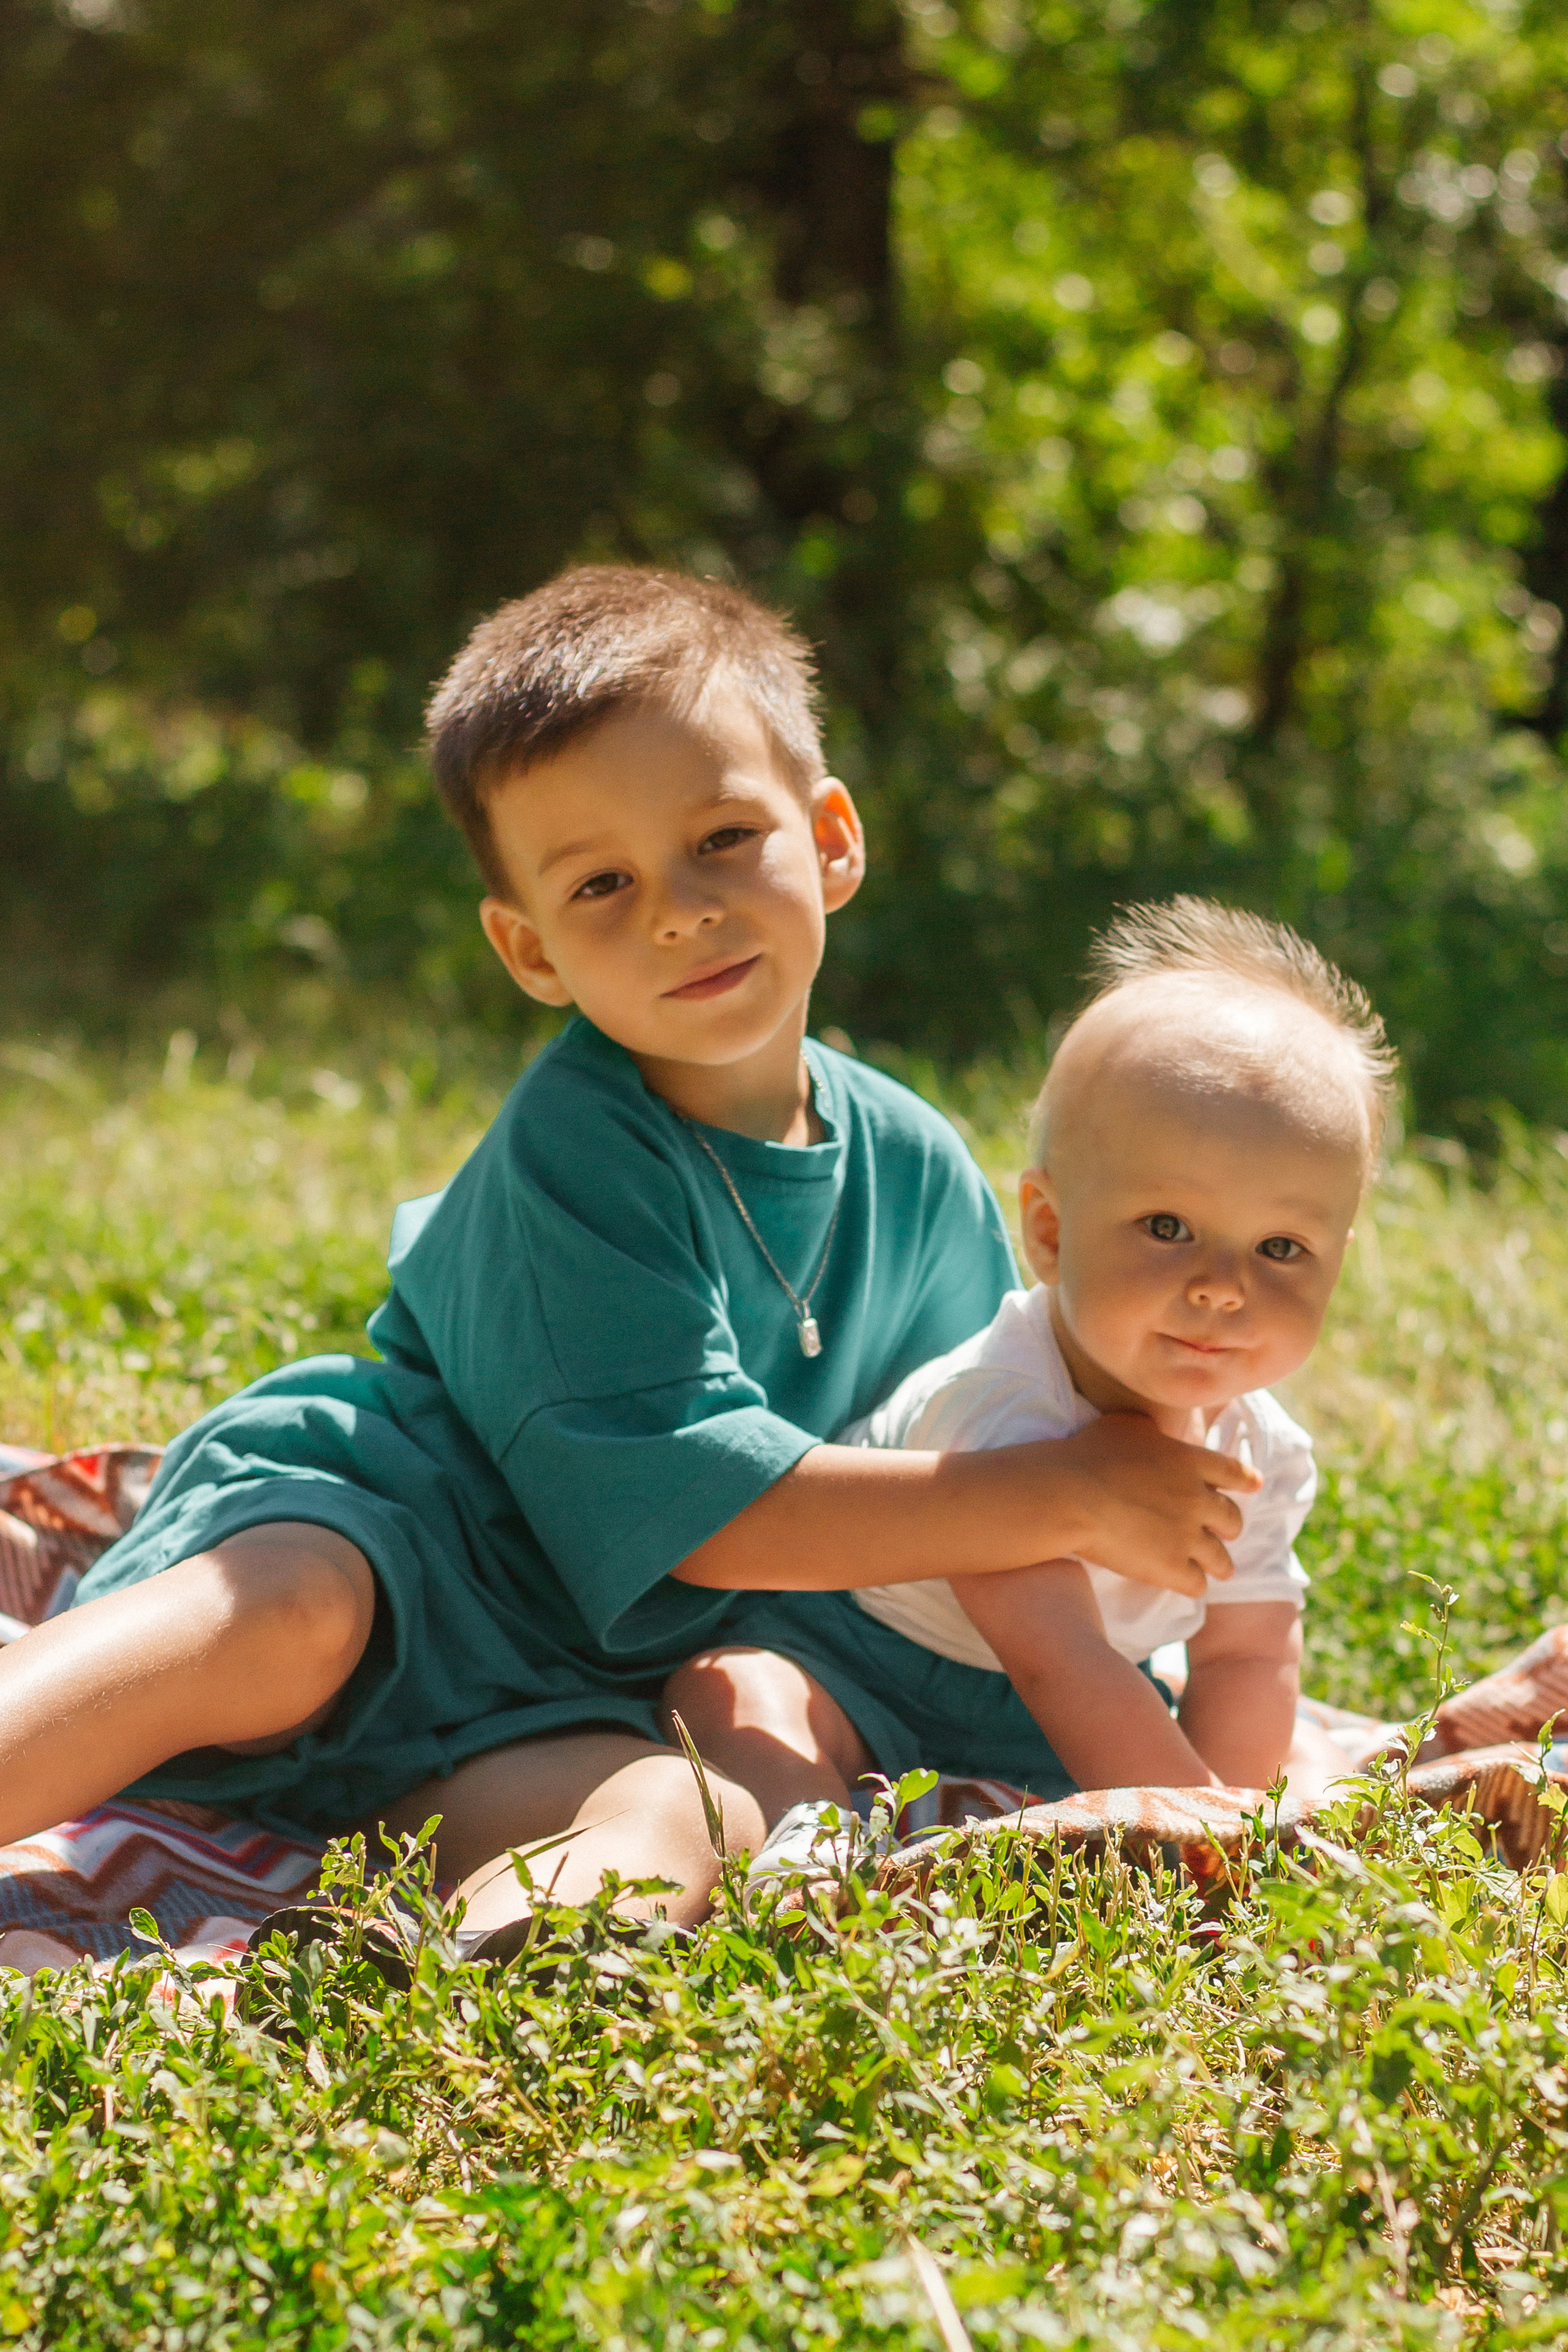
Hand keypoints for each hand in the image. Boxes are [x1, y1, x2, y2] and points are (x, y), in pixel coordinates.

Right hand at [1053, 1411, 1261, 1598]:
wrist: (1071, 1495)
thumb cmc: (1089, 1454)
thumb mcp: (1125, 1425)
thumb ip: (1152, 1430)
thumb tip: (1157, 1434)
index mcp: (1190, 1461)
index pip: (1234, 1472)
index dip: (1246, 1480)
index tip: (1254, 1485)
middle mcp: (1198, 1499)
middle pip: (1232, 1518)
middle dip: (1229, 1526)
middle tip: (1224, 1533)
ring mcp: (1187, 1536)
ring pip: (1220, 1558)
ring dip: (1219, 1563)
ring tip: (1219, 1570)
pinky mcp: (1172, 1568)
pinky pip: (1197, 1584)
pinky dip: (1193, 1584)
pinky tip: (1187, 1584)